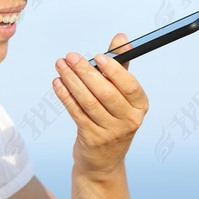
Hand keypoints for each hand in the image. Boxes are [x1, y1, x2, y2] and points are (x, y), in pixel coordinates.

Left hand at [53, 33, 148, 177]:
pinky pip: (76, 112)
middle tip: (70, 57)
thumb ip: (120, 66)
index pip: (130, 86)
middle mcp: (129, 121)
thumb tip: (121, 38)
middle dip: (86, 72)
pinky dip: (65, 96)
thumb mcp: (120, 95)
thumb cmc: (112, 118)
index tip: (98, 56)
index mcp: (139, 106)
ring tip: (60, 65)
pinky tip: (58, 83)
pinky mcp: (92, 139)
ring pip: (88, 102)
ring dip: (72, 81)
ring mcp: (111, 133)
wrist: (103, 161)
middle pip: (106, 93)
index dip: (114, 70)